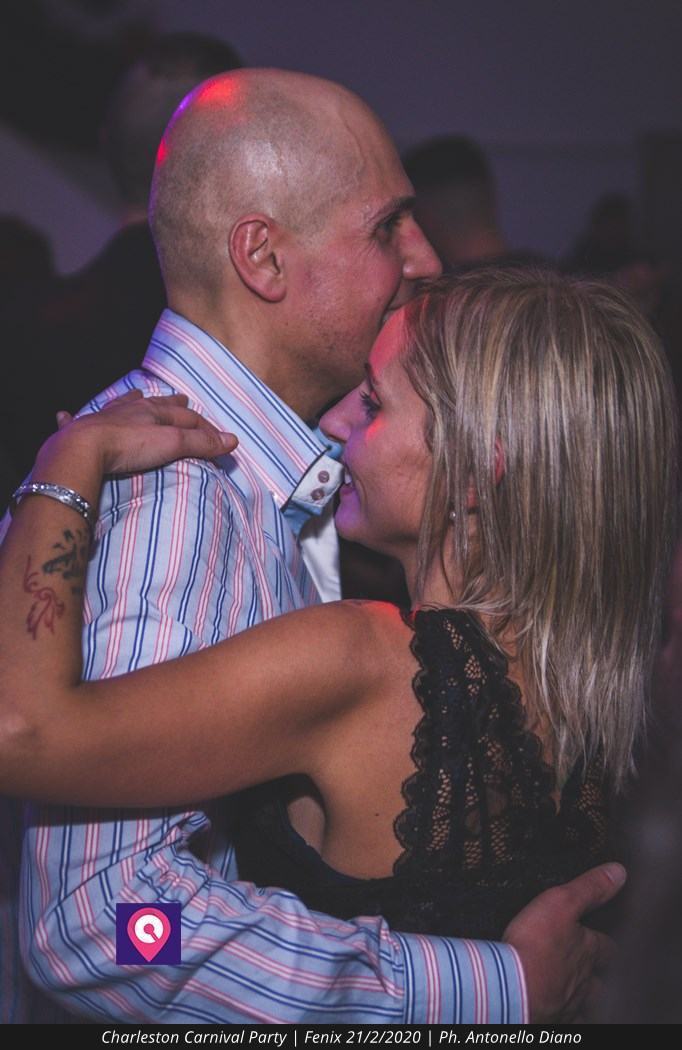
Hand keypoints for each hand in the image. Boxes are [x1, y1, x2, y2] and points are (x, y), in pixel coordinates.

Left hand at [51, 391, 237, 474]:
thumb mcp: (172, 444)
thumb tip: (233, 441)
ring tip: (138, 396)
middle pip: (154, 404)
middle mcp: (128, 411)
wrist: (83, 449)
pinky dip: (70, 418)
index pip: (185, 416)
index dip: (204, 427)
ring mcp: (102, 419)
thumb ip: (201, 443)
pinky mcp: (77, 433)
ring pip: (119, 406)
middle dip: (171, 403)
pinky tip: (63, 414)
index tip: (218, 437)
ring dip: (131, 402)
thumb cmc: (129, 445)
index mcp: (152, 412)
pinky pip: (73, 422)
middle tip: (181, 399)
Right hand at [503, 862, 625, 1021]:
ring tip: (579, 995)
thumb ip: (590, 888)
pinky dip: (561, 1014)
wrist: (511, 986)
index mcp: (586, 952)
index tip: (610, 943)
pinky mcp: (548, 1016)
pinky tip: (554, 1010)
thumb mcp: (562, 902)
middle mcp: (582, 980)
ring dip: (583, 999)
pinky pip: (561, 1018)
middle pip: (600, 982)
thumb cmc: (535, 945)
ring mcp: (566, 1002)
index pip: (607, 948)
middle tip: (598, 974)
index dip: (608, 944)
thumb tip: (618, 873)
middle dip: (600, 977)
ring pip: (583, 1003)